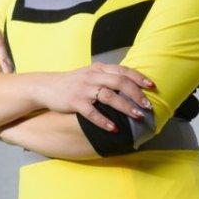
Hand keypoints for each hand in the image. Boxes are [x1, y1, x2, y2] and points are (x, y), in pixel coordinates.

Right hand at [0, 27, 154, 135]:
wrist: (46, 87)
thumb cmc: (72, 83)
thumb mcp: (90, 74)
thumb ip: (108, 76)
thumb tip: (130, 83)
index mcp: (99, 69)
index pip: (123, 70)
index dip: (139, 78)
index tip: (152, 86)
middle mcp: (93, 77)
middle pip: (120, 82)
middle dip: (136, 94)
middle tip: (147, 105)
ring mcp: (84, 89)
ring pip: (109, 96)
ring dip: (125, 107)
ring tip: (137, 116)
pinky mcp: (75, 102)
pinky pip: (92, 113)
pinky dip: (104, 121)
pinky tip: (114, 129)